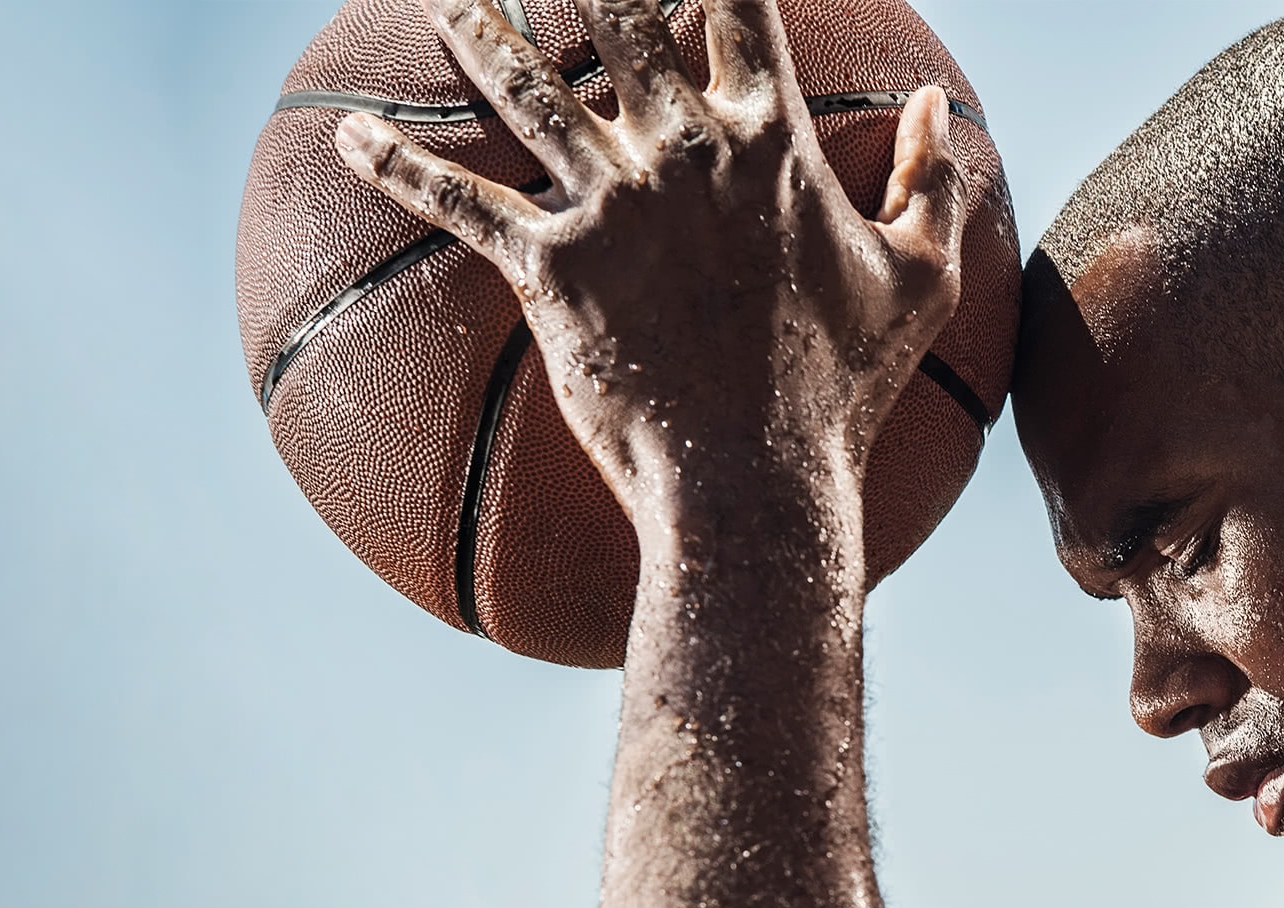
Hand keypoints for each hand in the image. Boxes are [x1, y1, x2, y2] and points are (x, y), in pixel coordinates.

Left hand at [333, 0, 967, 558]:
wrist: (757, 484)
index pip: (736, 9)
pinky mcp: (550, 268)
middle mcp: (685, 152)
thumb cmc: (841, 393)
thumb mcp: (918, 282)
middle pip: (621, 19)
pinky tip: (343, 136)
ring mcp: (613, 205)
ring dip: (477, 30)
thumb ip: (931, 182)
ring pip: (527, 88)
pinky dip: (395, 166)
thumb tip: (940, 105)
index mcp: (770, 143)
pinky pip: (457, 203)